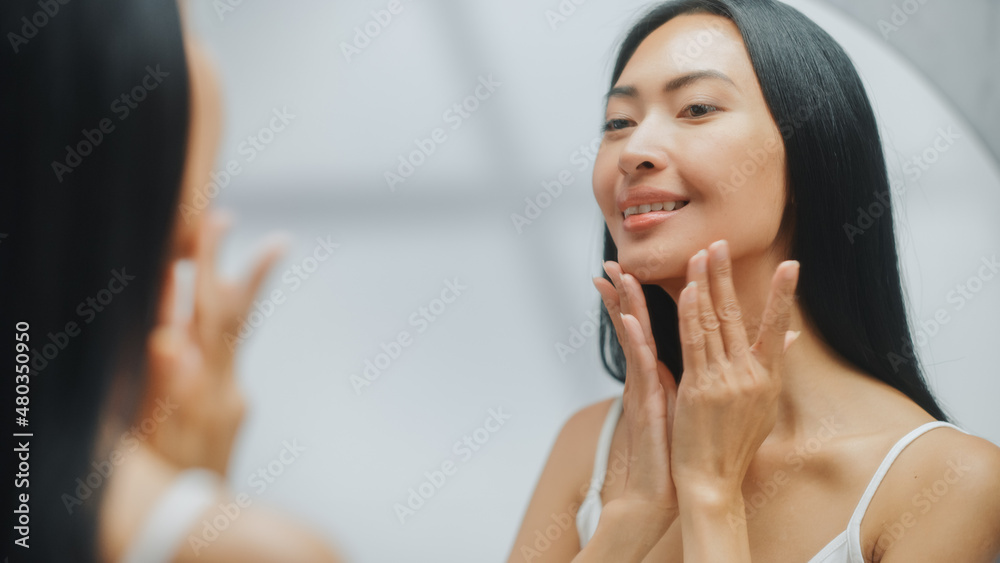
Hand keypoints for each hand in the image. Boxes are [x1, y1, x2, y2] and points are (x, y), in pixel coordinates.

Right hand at [141, 210, 285, 474]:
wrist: (200, 525)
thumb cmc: (163, 483)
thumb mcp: (150, 436)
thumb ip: (162, 385)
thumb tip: (171, 335)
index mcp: (205, 386)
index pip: (209, 314)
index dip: (210, 267)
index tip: (213, 222)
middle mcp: (226, 389)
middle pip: (233, 319)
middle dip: (241, 272)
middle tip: (260, 233)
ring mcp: (231, 401)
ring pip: (231, 337)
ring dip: (237, 297)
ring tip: (259, 256)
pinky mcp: (229, 412)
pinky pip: (222, 360)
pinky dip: (218, 333)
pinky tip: (208, 324)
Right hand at [593, 262, 678, 523]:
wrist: (673, 490)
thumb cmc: (682, 451)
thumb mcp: (692, 406)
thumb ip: (697, 378)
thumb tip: (707, 360)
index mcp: (657, 375)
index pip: (645, 328)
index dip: (638, 299)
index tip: (630, 270)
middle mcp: (646, 377)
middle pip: (632, 327)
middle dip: (622, 294)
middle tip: (611, 263)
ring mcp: (643, 389)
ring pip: (632, 339)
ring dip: (624, 307)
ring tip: (616, 277)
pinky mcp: (647, 404)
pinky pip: (640, 368)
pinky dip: (635, 343)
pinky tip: (630, 321)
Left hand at [669, 240, 799, 498]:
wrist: (712, 481)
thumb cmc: (735, 445)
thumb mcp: (763, 407)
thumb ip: (774, 367)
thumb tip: (792, 338)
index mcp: (767, 379)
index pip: (777, 329)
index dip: (783, 297)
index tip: (792, 266)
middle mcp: (749, 377)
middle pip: (737, 316)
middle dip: (727, 277)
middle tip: (720, 243)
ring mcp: (724, 382)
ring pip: (713, 324)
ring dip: (704, 285)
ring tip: (700, 255)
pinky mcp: (697, 389)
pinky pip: (692, 344)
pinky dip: (690, 316)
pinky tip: (687, 292)